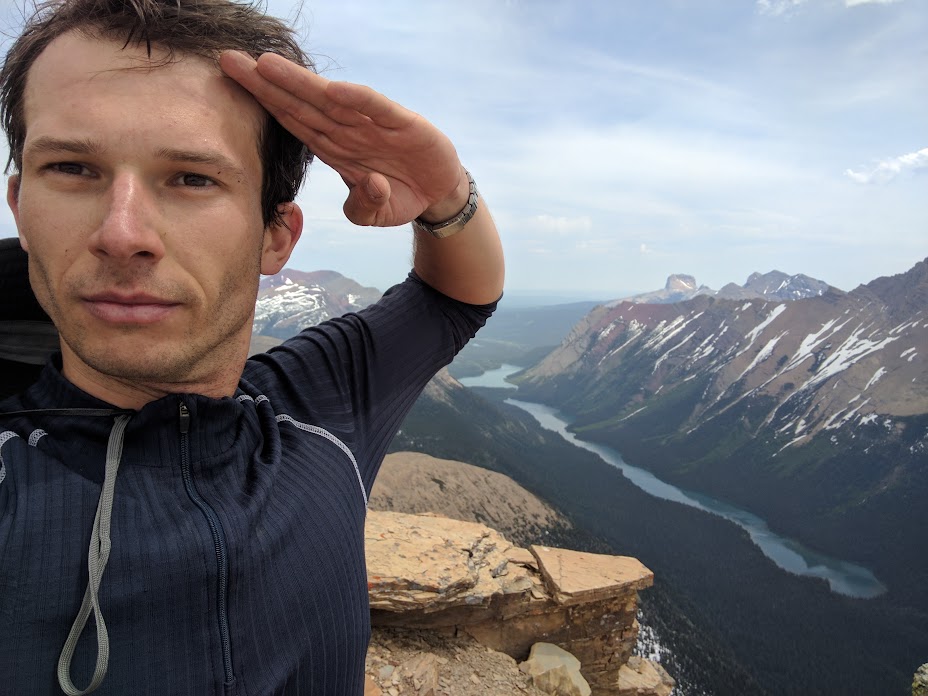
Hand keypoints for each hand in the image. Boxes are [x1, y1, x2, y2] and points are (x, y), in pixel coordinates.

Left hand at [219, 51, 466, 226]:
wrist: (438, 191)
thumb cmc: (398, 196)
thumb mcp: (375, 213)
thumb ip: (361, 207)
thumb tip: (366, 189)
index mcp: (333, 147)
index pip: (292, 120)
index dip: (262, 101)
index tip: (231, 82)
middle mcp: (347, 130)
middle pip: (300, 104)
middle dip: (265, 82)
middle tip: (228, 60)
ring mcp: (373, 124)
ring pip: (330, 101)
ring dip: (299, 83)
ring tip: (266, 64)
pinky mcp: (402, 123)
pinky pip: (375, 109)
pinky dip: (358, 99)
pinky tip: (334, 88)